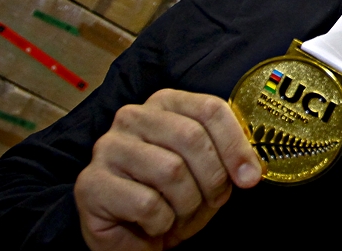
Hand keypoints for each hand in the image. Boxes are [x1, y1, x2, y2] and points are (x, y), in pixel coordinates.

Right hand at [75, 89, 262, 249]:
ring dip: (187, 204)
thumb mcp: (208, 171)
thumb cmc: (174, 198)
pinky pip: (147, 204)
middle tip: (213, 202)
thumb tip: (251, 170)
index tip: (250, 178)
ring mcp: (107, 148)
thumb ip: (228, 156)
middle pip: (192, 137)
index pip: (210, 109)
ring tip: (180, 214)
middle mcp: (133, 117)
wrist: (135, 237)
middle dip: (213, 179)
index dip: (236, 145)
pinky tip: (154, 224)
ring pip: (171, 170)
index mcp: (165, 103)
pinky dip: (161, 222)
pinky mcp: (90, 184)